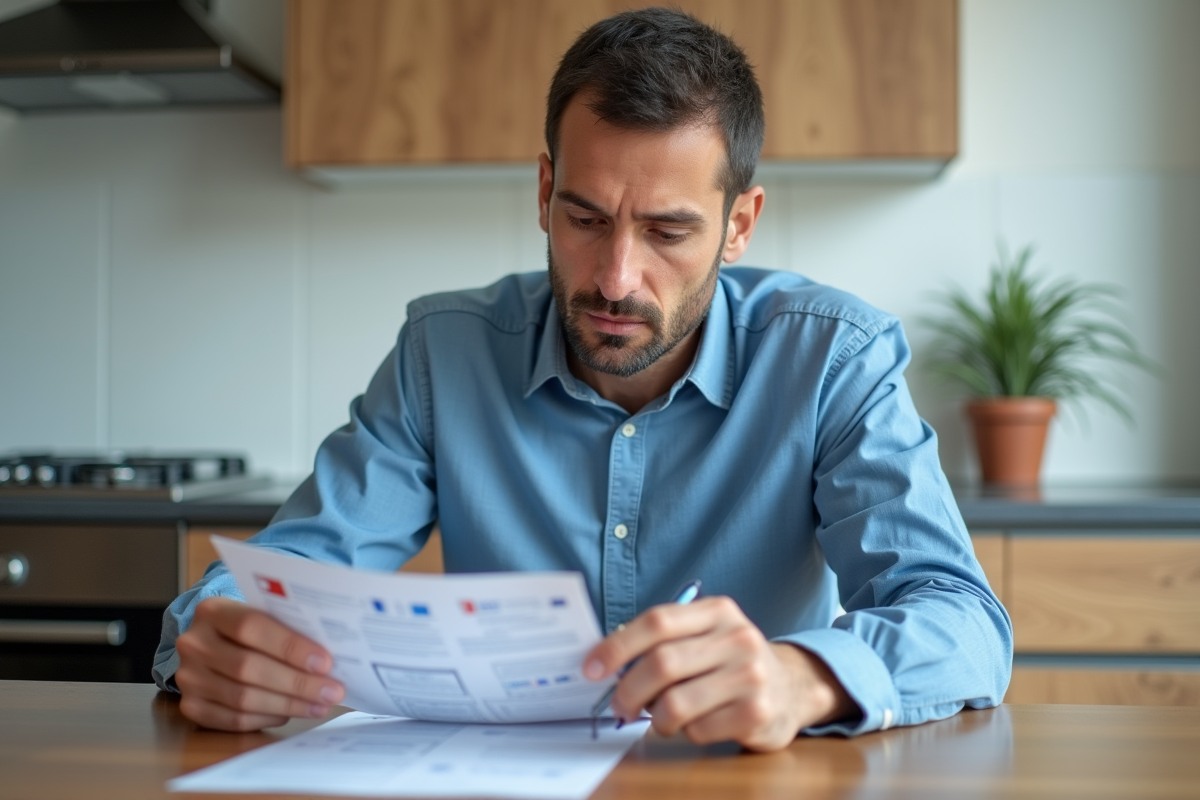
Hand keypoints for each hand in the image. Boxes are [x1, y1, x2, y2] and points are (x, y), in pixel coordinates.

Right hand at [173, 597, 345, 730]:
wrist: (213, 642)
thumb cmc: (251, 628)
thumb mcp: (264, 614)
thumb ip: (288, 626)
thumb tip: (334, 654)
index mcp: (212, 610)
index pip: (251, 626)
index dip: (290, 646)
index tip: (326, 662)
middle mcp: (193, 643)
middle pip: (247, 667)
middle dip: (297, 682)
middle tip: (332, 690)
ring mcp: (188, 677)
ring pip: (242, 698)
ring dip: (288, 704)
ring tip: (320, 704)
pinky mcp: (191, 706)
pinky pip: (233, 720)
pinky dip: (267, 718)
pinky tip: (292, 712)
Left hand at [583, 596, 856, 750]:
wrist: (792, 686)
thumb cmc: (730, 661)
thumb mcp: (705, 635)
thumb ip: (663, 640)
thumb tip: (604, 661)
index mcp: (717, 611)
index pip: (657, 622)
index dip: (617, 646)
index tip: (591, 668)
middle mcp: (738, 638)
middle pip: (662, 664)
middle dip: (628, 690)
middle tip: (618, 705)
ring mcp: (751, 675)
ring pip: (676, 703)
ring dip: (657, 718)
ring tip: (661, 718)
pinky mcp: (758, 712)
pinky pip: (699, 729)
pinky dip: (687, 732)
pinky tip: (697, 724)